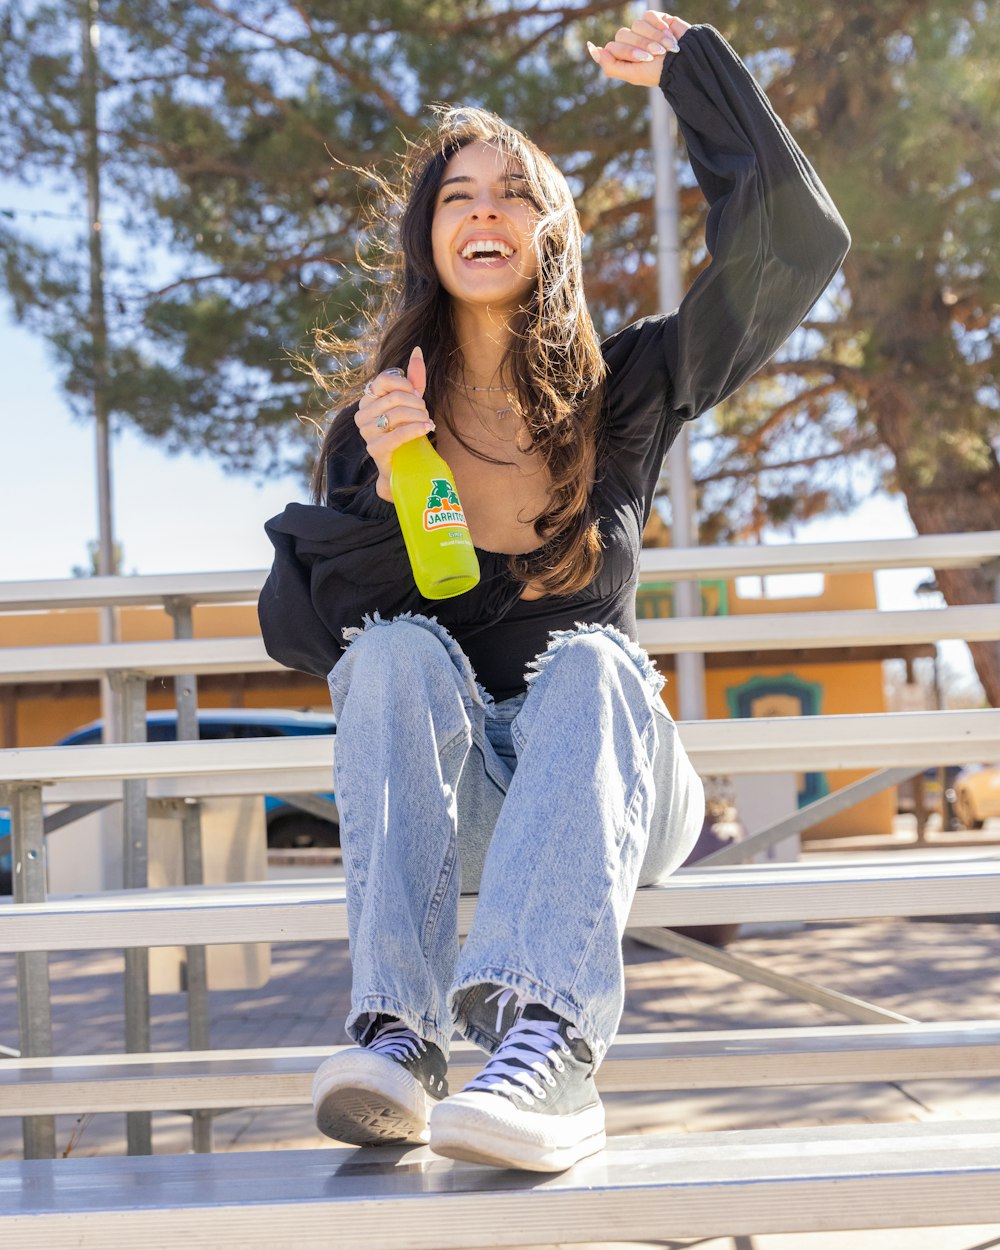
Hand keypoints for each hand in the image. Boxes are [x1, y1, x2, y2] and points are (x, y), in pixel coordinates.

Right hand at [356, 346, 434, 502]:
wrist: (404, 464)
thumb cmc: (406, 429)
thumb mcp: (412, 402)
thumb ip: (414, 378)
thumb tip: (417, 349)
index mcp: (367, 398)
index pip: (384, 380)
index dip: (406, 384)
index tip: (417, 394)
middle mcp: (361, 414)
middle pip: (395, 398)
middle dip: (417, 404)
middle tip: (425, 412)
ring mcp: (366, 432)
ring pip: (397, 414)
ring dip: (419, 417)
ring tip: (428, 422)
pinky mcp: (375, 449)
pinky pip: (398, 434)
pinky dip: (417, 429)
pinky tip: (428, 428)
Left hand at [587, 11, 690, 87]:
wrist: (684, 61)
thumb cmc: (659, 72)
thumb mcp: (633, 75)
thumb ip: (610, 66)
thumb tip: (594, 49)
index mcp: (623, 58)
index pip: (612, 47)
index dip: (627, 52)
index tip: (644, 60)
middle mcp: (630, 43)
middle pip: (622, 35)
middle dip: (640, 46)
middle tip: (655, 56)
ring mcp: (641, 30)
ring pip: (636, 25)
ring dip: (652, 38)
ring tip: (665, 49)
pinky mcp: (654, 19)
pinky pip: (648, 16)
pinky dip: (659, 27)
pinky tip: (669, 37)